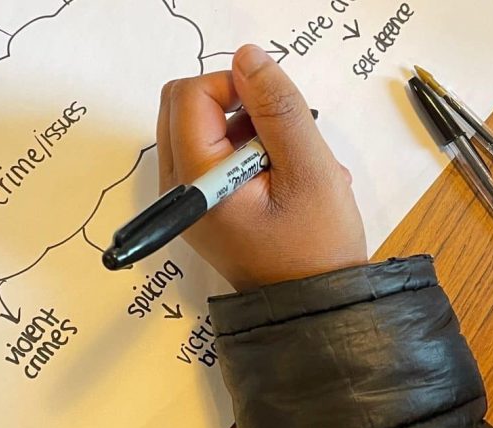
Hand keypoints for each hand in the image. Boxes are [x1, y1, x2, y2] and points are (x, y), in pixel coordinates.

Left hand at [157, 44, 366, 290]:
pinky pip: (212, 154)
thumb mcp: (309, 169)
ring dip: (246, 130)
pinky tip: (282, 176)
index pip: (191, 94)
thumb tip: (249, 58)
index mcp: (196, 182)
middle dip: (234, 104)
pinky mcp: (200, 205)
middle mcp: (178, 190)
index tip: (274, 111)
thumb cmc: (314, 249)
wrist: (311, 305)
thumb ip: (278, 107)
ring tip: (289, 164)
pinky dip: (246, 152)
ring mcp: (187, 199)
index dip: (235, 85)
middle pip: (184, 105)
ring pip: (200, 127)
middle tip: (279, 136)